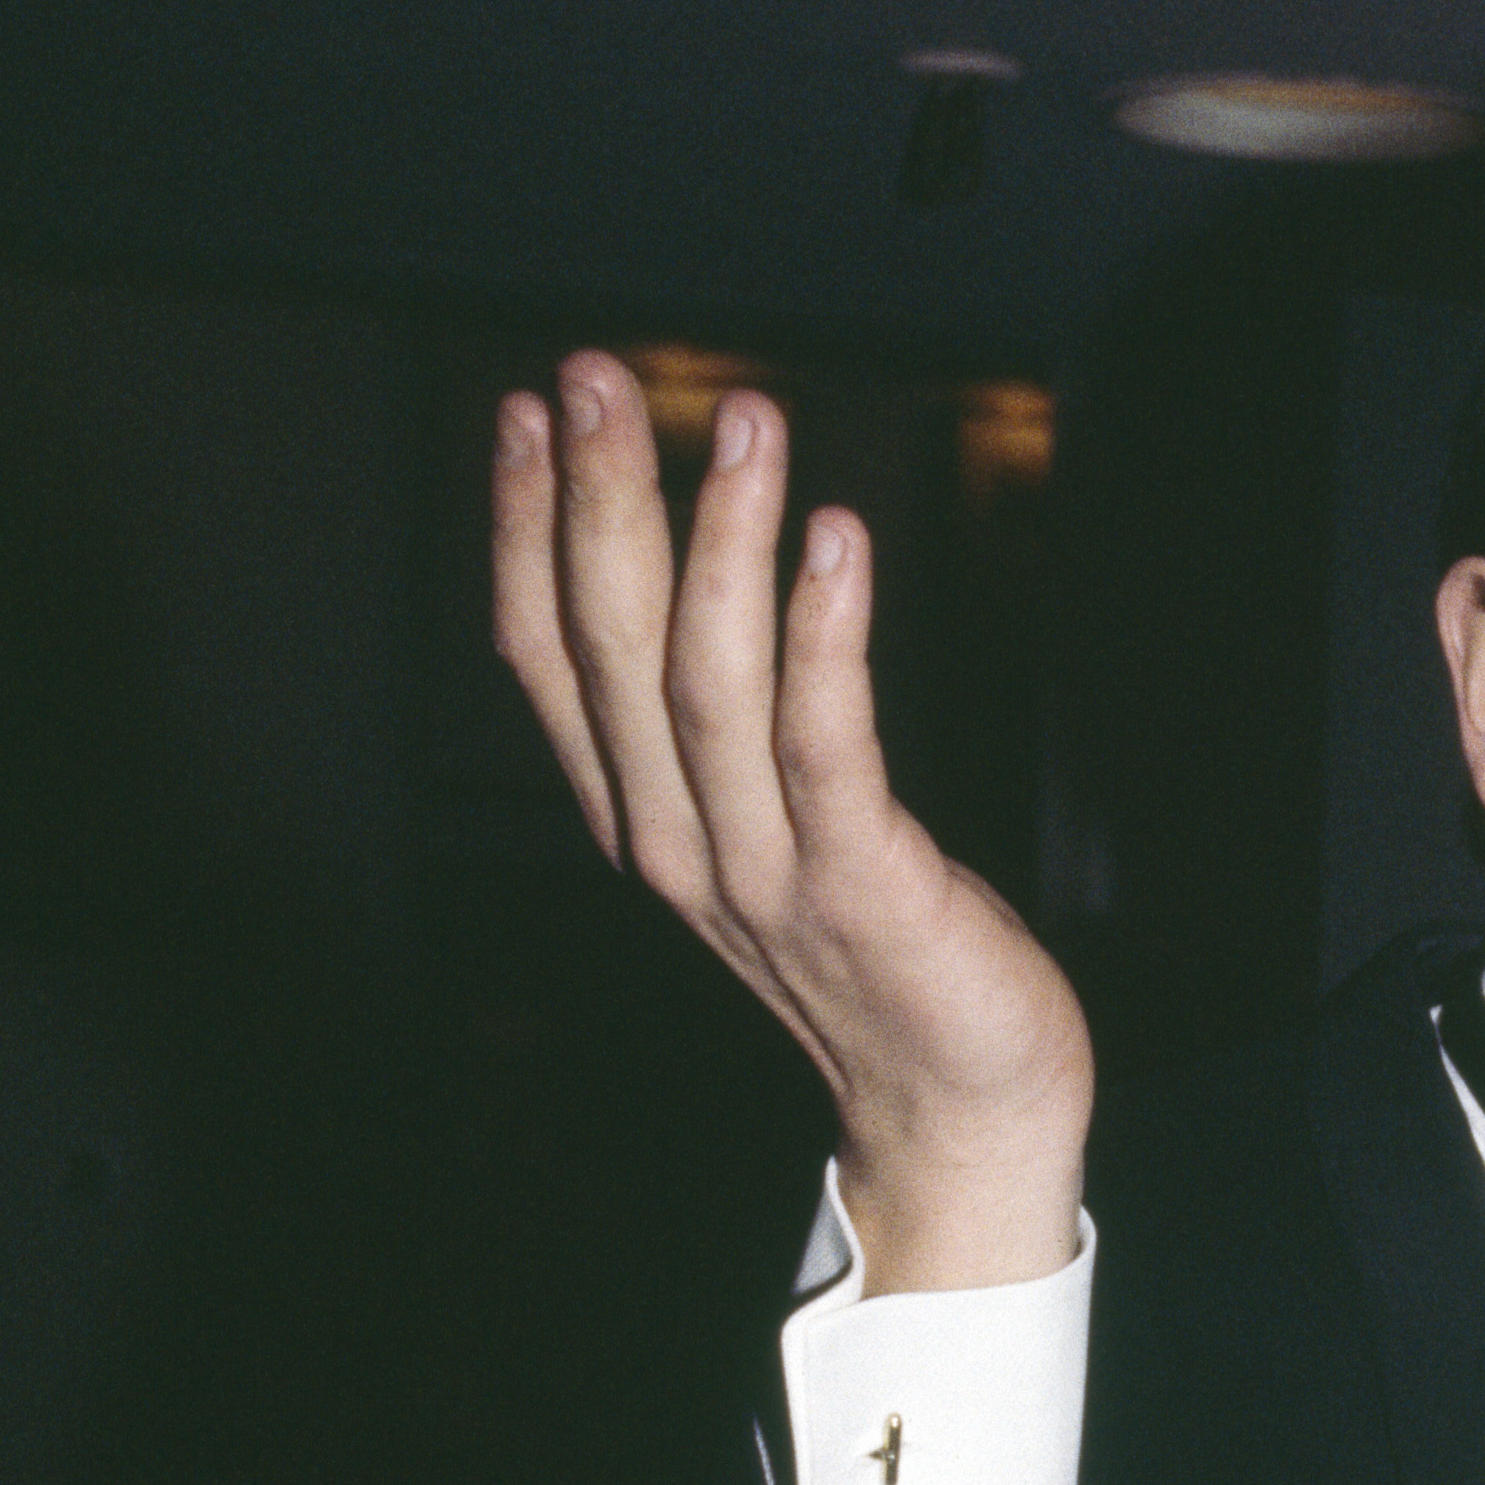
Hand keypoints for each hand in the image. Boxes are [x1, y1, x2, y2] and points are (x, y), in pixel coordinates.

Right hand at [493, 358, 1090, 1288]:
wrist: (960, 1109)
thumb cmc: (881, 954)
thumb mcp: (771, 833)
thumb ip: (721, 732)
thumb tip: (697, 579)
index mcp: (643, 822)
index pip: (548, 659)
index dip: (524, 532)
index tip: (523, 414)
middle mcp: (680, 845)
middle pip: (609, 649)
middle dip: (596, 501)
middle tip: (593, 375)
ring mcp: (766, 874)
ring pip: (706, 684)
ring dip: (718, 540)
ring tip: (740, 419)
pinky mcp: (862, 890)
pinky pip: (828, 748)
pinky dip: (824, 637)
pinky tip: (837, 540)